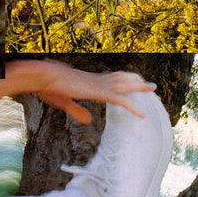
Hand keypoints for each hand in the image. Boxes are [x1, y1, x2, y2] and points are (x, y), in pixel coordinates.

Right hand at [12, 60, 155, 122]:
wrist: (45, 76)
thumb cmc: (48, 87)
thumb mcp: (64, 102)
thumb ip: (77, 111)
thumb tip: (89, 120)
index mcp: (88, 81)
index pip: (110, 79)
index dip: (121, 81)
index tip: (129, 81)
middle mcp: (97, 80)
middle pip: (122, 78)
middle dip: (136, 81)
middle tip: (149, 84)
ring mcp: (99, 85)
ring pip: (126, 85)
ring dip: (139, 87)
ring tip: (152, 88)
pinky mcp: (99, 92)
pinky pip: (121, 101)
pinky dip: (133, 107)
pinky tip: (142, 115)